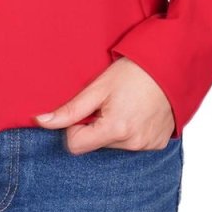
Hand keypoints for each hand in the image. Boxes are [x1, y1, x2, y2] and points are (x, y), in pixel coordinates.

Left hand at [34, 56, 176, 152]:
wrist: (171, 65)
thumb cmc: (133, 71)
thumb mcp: (98, 87)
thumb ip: (70, 110)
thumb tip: (40, 122)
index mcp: (115, 130)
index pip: (75, 146)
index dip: (74, 127)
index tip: (86, 109)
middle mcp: (133, 144)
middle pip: (96, 144)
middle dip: (96, 126)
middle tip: (109, 102)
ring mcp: (148, 146)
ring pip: (114, 145)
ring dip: (114, 128)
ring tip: (125, 104)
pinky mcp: (159, 144)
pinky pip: (134, 144)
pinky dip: (131, 130)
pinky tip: (138, 111)